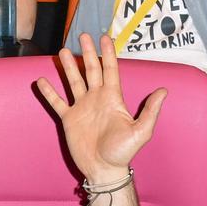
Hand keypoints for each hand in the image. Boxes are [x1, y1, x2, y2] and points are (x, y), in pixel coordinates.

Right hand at [34, 36, 167, 185]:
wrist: (104, 170)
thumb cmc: (123, 152)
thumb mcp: (141, 131)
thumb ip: (150, 110)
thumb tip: (165, 90)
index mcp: (113, 98)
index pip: (110, 70)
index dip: (108, 54)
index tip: (105, 37)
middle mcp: (97, 99)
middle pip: (92, 70)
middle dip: (87, 53)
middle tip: (83, 35)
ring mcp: (82, 108)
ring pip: (74, 82)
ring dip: (69, 67)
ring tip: (62, 51)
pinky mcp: (69, 119)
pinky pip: (57, 102)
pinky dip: (49, 92)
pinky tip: (42, 79)